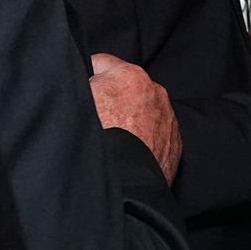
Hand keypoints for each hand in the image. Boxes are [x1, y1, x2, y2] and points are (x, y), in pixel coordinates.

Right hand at [88, 53, 180, 181]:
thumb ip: (78, 84)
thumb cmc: (97, 144)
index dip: (85, 76)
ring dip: (128, 119)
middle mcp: (155, 92)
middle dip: (110, 98)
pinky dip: (142, 138)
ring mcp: (168, 118)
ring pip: (141, 110)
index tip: (78, 92)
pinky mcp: (174, 143)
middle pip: (123, 87)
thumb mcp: (75, 103)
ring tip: (111, 141)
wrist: (124, 187)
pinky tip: (126, 153)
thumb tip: (77, 81)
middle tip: (94, 120)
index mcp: (129, 77)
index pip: (100, 62)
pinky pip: (154, 132)